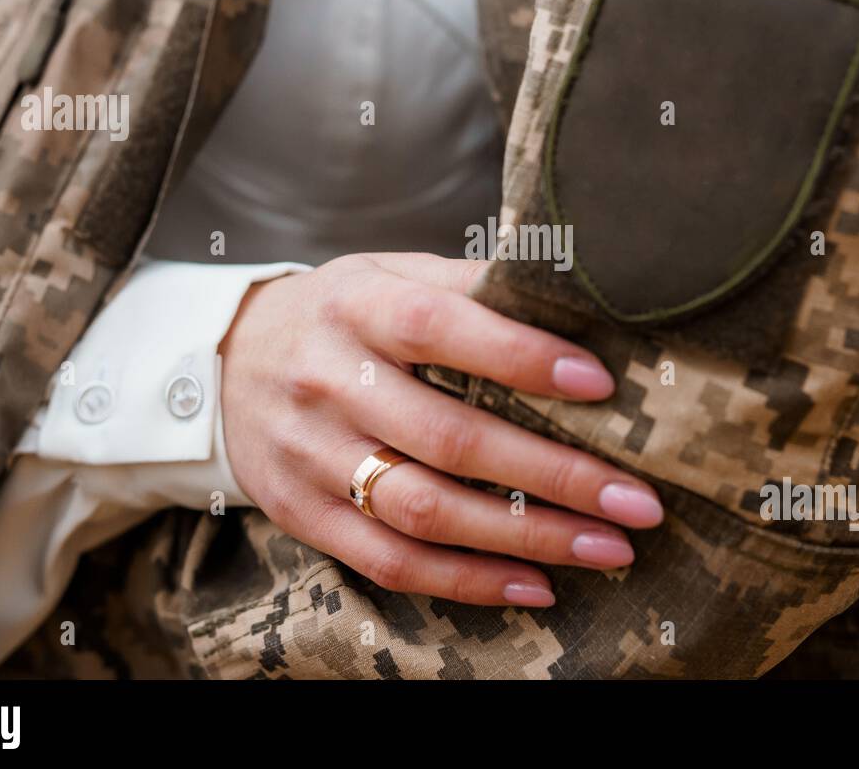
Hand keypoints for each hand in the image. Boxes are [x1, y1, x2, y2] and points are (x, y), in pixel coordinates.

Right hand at [218, 253, 664, 607]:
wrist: (221, 363)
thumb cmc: (337, 314)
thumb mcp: (386, 274)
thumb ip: (465, 284)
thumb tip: (571, 296)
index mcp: (357, 307)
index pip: (440, 326)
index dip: (520, 356)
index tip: (600, 386)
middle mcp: (329, 382)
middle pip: (449, 438)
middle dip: (554, 474)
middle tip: (637, 502)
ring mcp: (310, 454)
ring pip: (425, 511)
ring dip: (526, 537)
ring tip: (608, 551)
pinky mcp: (301, 513)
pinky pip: (388, 560)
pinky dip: (466, 580)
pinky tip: (535, 584)